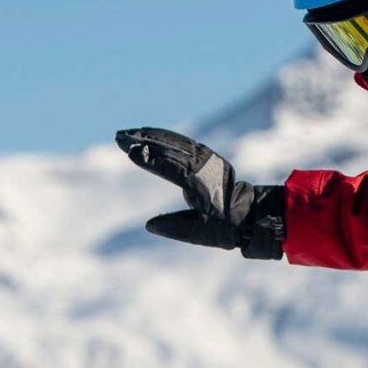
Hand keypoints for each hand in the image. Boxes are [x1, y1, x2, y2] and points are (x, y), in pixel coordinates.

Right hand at [115, 128, 284, 259]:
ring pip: (175, 141)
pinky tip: (149, 134)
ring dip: (151, 135)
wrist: (248, 215)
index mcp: (200, 184)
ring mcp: (206, 158)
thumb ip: (174, 228)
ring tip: (128, 133)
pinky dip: (164, 136)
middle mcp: (203, 166)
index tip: (130, 152)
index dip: (150, 160)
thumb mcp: (199, 234)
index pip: (171, 168)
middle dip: (143, 140)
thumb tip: (149, 225)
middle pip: (169, 148)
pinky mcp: (206, 156)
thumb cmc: (223, 227)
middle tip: (119, 137)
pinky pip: (182, 142)